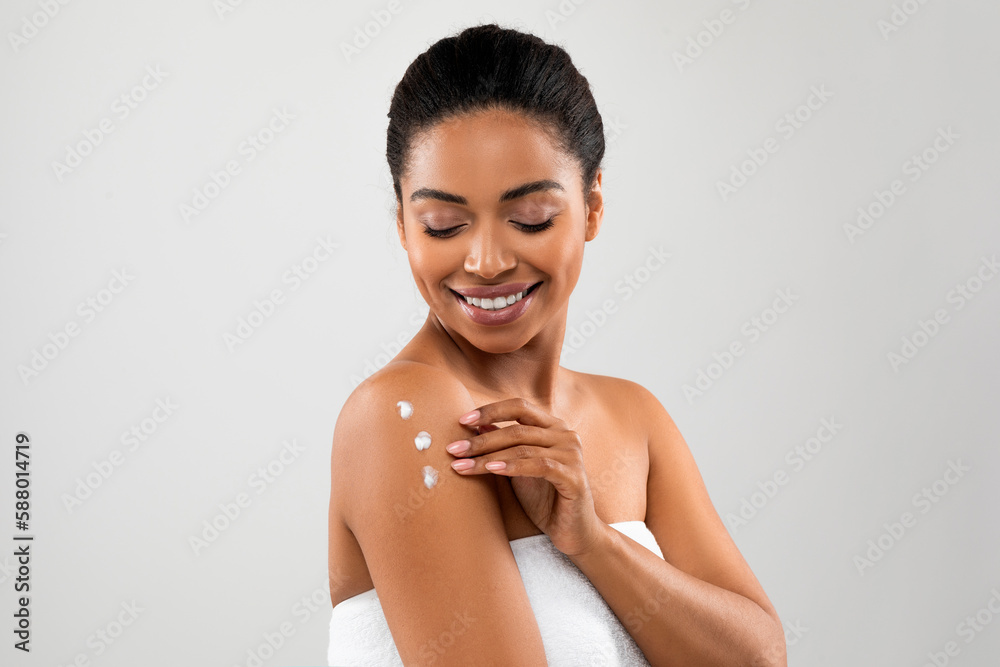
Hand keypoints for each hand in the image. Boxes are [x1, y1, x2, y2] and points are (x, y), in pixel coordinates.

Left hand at [445, 398, 602, 556]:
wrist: (573, 532)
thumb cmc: (545, 500)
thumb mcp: (518, 469)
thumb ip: (503, 447)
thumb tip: (477, 427)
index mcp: (553, 427)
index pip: (519, 407)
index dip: (490, 411)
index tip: (462, 421)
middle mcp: (566, 435)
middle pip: (517, 429)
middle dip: (481, 440)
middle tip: (453, 449)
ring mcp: (572, 455)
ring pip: (523, 447)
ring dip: (488, 455)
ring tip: (462, 465)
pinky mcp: (574, 477)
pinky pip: (539, 465)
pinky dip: (513, 466)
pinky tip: (491, 469)